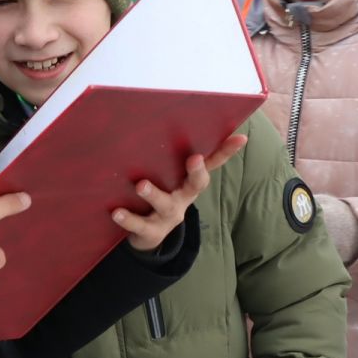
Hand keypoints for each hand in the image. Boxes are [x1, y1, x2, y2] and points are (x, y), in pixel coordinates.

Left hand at [114, 135, 247, 252]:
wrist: (148, 236)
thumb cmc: (160, 195)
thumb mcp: (168, 176)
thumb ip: (169, 155)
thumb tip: (171, 121)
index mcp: (189, 181)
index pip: (212, 163)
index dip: (227, 152)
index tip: (240, 138)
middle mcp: (183, 197)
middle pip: (196, 185)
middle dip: (196, 172)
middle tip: (194, 159)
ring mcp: (168, 215)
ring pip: (165, 205)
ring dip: (154, 194)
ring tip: (141, 185)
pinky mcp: (151, 231)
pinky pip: (140, 225)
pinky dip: (129, 219)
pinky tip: (116, 212)